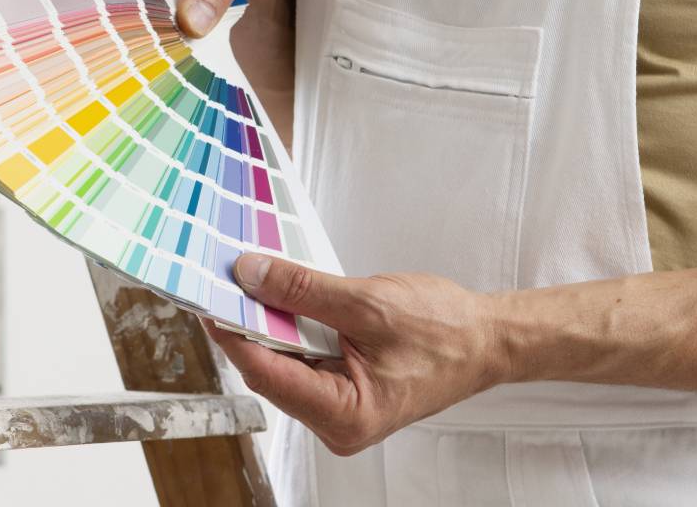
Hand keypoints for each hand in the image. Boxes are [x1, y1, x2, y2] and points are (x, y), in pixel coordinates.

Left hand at [206, 254, 507, 455]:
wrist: (487, 339)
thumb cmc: (446, 332)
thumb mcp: (367, 303)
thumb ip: (303, 290)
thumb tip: (252, 276)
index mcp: (345, 414)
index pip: (267, 373)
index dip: (233, 334)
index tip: (209, 300)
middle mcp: (336, 421)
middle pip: (269, 369)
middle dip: (248, 324)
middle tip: (226, 280)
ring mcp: (338, 407)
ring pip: (282, 361)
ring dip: (268, 323)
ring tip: (253, 282)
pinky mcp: (341, 388)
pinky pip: (300, 357)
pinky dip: (290, 327)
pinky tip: (282, 298)